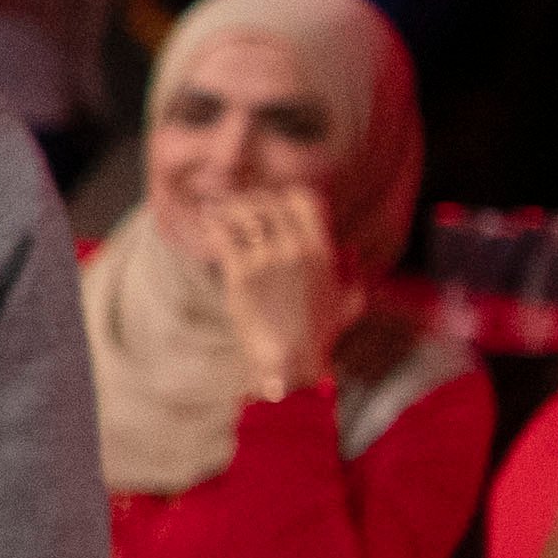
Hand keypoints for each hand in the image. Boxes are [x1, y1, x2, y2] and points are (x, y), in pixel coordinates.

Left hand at [177, 185, 338, 395]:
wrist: (290, 362)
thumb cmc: (317, 335)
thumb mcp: (347, 302)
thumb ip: (350, 274)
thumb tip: (349, 250)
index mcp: (323, 252)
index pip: (305, 200)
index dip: (285, 195)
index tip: (270, 201)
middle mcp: (297, 251)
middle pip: (270, 203)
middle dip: (249, 202)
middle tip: (233, 207)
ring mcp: (269, 262)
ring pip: (244, 217)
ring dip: (227, 211)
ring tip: (214, 212)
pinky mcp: (242, 277)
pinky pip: (223, 240)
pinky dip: (212, 228)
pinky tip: (206, 226)